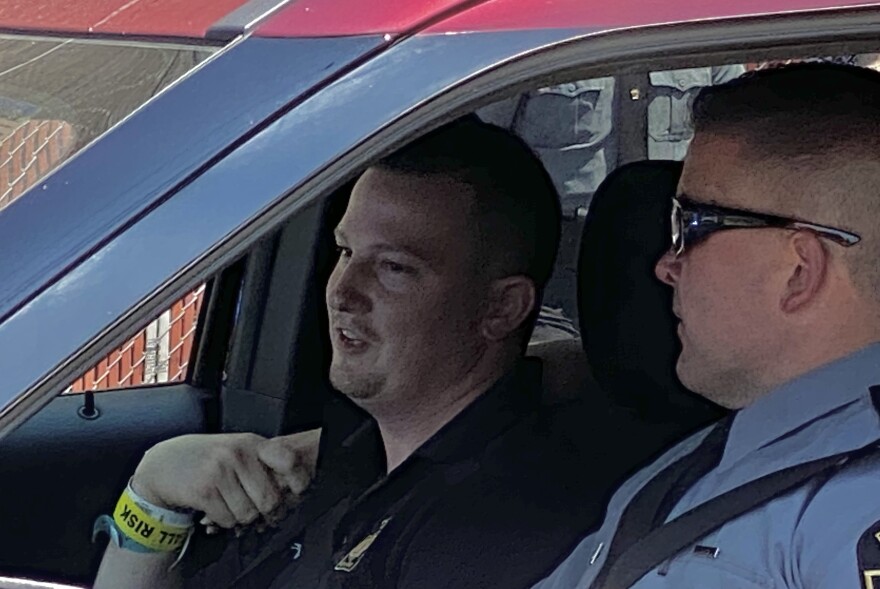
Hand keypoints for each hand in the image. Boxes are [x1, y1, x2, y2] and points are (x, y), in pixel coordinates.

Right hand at [131, 430, 320, 531]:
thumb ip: (262, 464)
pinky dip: (225, 521)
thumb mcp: (237, 449)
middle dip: (266, 512)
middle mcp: (238, 454)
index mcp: (252, 443)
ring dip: (242, 518)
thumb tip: (292, 490)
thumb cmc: (206, 459)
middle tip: (259, 511)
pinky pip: (228, 520)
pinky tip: (217, 509)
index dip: (298, 481)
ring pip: (249, 514)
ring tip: (232, 506)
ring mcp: (220, 471)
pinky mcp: (204, 491)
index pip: (288, 460)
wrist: (163, 464)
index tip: (296, 492)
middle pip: (270, 499)